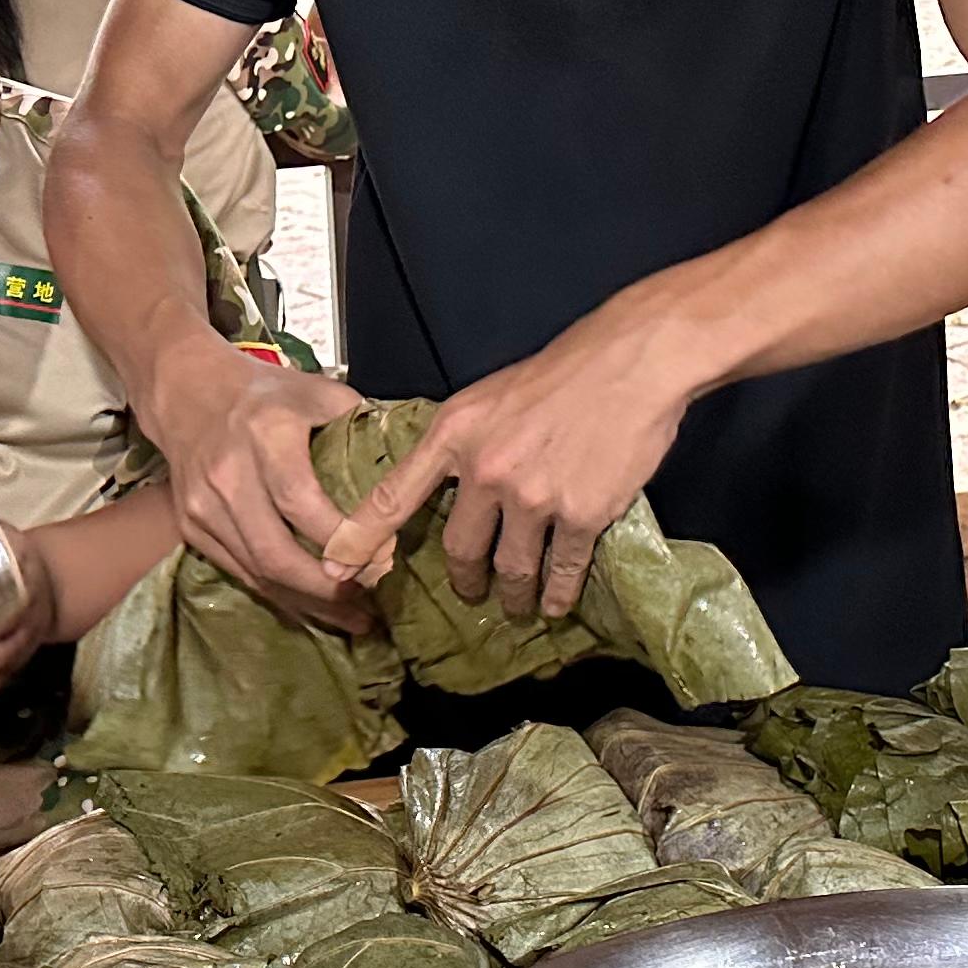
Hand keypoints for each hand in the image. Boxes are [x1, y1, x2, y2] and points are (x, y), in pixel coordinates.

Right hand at [143, 335, 372, 628]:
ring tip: (352, 617)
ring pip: (257, 573)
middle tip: (370, 606)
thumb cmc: (266, 395)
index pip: (302, 503)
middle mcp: (229, 474)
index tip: (383, 559)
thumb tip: (411, 462)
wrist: (188, 393)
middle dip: (327, 589)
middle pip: (276, 552)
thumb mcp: (317, 392)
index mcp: (266, 435)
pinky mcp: (191, 528)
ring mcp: (204, 506)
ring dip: (307, 603)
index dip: (344, 539)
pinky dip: (278, 596)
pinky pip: (239, 574)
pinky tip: (312, 607)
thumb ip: (363, 424)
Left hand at [321, 319, 693, 620]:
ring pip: (510, 568)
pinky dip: (557, 594)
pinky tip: (556, 602)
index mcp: (455, 433)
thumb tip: (447, 481)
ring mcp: (533, 496)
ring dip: (513, 595)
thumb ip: (462, 440)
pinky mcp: (580, 514)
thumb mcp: (488, 397)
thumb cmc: (563, 373)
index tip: (338, 568)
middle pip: (459, 549)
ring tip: (518, 604)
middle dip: (465, 580)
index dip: (361, 538)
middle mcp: (486, 468)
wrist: (630, 363)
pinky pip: (561, 570)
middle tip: (470, 592)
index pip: (394, 495)